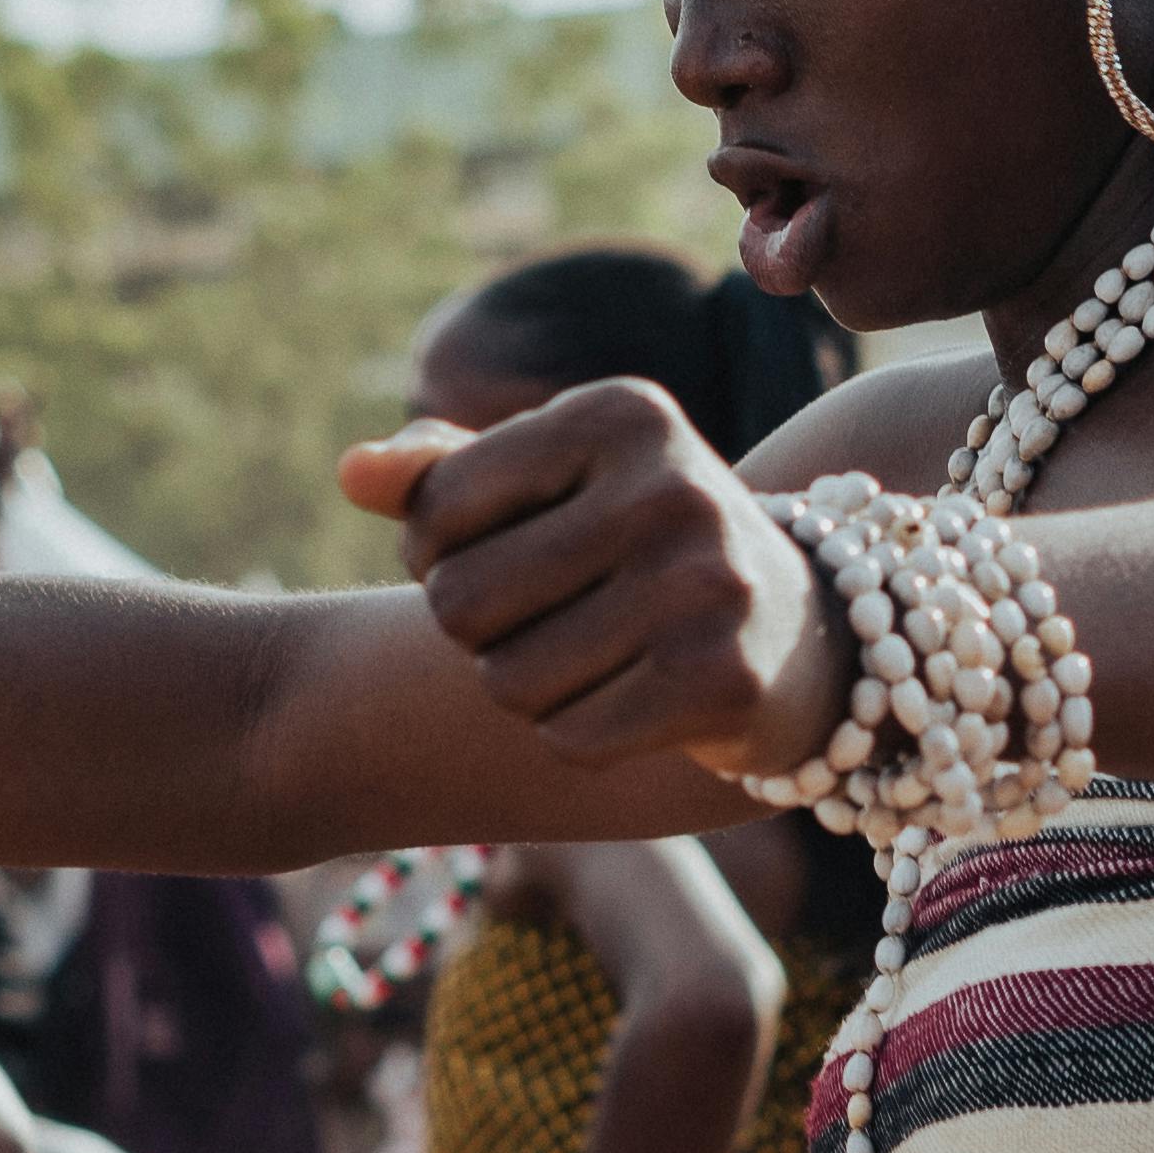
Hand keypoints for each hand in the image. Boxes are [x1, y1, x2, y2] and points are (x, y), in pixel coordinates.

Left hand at [335, 380, 847, 777]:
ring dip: (526, 689)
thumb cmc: (638, 544)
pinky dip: (577, 735)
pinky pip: (569, 739)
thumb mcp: (552, 483)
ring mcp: (704, 584)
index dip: (437, 553)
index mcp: (620, 413)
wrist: (802, 628)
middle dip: (478, 629)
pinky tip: (628, 699)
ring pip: (508, 683)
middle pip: (461, 603)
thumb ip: (443, 472)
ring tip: (589, 655)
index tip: (498, 553)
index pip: (437, 508)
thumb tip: (350, 474)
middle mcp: (670, 486)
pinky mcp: (723, 678)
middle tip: (545, 616)